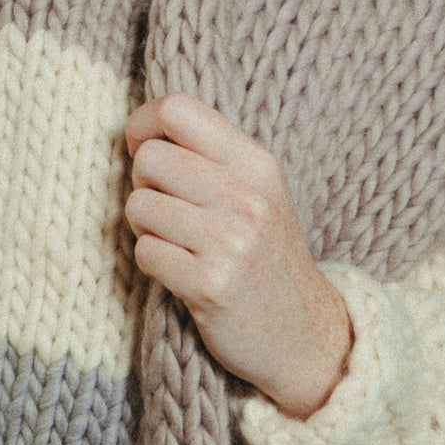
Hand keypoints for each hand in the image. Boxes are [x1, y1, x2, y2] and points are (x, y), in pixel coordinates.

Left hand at [125, 93, 352, 418]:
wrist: (305, 335)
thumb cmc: (266, 253)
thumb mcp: (256, 190)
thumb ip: (209, 154)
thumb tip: (139, 133)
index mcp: (256, 163)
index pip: (177, 109)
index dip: (143, 123)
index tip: (142, 148)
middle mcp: (247, 197)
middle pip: (148, 157)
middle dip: (143, 182)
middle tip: (166, 206)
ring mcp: (231, 242)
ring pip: (138, 204)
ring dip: (145, 225)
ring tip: (176, 241)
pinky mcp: (210, 285)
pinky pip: (145, 251)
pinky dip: (152, 261)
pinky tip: (179, 271)